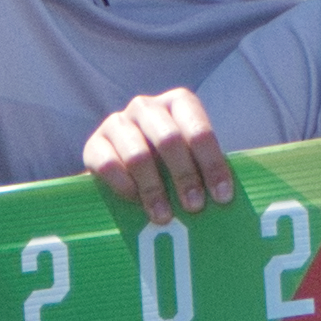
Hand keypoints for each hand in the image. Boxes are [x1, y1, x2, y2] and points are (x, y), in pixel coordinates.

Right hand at [83, 88, 237, 217]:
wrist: (124, 165)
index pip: (199, 130)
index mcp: (178, 103)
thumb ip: (205, 170)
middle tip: (194, 207)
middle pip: (169, 140)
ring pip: (138, 155)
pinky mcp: (93, 144)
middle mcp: (146, 107)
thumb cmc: (169, 165)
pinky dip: (124, 186)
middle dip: (185, 176)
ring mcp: (117, 122)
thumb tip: (227, 199)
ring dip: (153, 189)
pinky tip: (135, 202)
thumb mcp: (191, 158)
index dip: (212, 164)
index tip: (222, 196)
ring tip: (164, 217)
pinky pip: (108, 165)